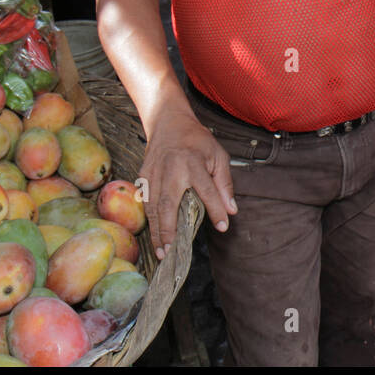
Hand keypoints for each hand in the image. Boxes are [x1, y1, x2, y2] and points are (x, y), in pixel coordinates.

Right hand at [139, 111, 237, 259]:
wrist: (168, 123)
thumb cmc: (197, 141)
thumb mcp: (218, 156)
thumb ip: (224, 183)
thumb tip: (231, 210)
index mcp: (193, 163)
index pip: (207, 190)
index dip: (216, 210)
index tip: (223, 227)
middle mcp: (171, 169)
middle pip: (169, 203)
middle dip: (169, 229)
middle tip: (171, 251)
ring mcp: (154, 173)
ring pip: (153, 206)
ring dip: (156, 230)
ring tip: (161, 251)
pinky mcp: (143, 175)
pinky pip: (144, 201)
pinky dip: (149, 220)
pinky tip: (153, 234)